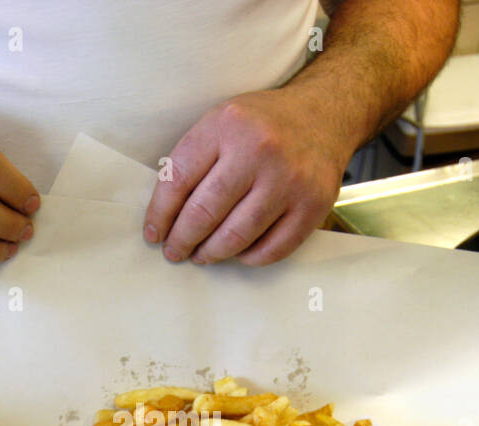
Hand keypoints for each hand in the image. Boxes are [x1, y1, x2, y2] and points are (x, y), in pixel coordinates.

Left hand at [143, 89, 353, 266]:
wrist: (323, 114)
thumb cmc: (262, 124)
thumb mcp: (221, 121)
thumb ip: (194, 159)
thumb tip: (166, 215)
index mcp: (227, 125)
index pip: (179, 180)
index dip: (160, 214)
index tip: (154, 233)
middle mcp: (259, 151)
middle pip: (205, 213)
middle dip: (183, 240)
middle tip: (175, 251)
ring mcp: (289, 180)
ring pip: (237, 236)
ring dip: (212, 253)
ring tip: (202, 255)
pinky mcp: (313, 205)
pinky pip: (273, 248)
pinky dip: (250, 257)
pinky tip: (239, 252)